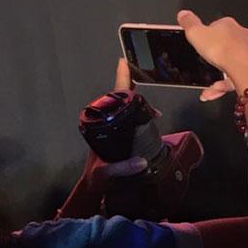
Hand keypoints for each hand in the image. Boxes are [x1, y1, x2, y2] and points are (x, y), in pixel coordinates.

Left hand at [55, 60, 148, 217]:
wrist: (93, 186)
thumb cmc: (96, 177)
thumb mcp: (106, 174)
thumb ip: (121, 168)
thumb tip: (142, 162)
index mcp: (101, 125)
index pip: (112, 98)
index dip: (121, 81)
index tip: (124, 62)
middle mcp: (107, 122)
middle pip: (121, 98)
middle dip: (135, 92)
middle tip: (150, 95)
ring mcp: (113, 127)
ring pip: (126, 107)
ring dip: (139, 104)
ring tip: (153, 110)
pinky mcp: (120, 134)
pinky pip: (131, 117)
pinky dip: (141, 113)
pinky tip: (151, 116)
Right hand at [176, 9, 247, 101]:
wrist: (247, 71)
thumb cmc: (223, 51)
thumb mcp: (196, 34)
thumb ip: (189, 23)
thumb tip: (184, 14)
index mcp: (230, 26)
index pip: (217, 26)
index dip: (207, 35)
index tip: (201, 43)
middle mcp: (245, 36)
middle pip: (227, 45)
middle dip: (215, 57)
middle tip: (206, 64)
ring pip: (233, 63)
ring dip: (220, 75)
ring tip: (209, 86)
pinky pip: (240, 75)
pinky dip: (227, 83)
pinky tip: (216, 90)